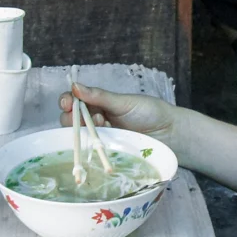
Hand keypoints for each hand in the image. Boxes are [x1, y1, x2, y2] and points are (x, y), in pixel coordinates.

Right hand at [59, 83, 178, 144]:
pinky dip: (93, 143)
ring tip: (104, 124)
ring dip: (86, 128)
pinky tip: (104, 138)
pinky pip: (92, 149)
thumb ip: (100, 96)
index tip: (68, 103)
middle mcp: (96, 118)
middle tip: (92, 116)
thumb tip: (75, 86)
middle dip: (73, 117)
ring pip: (80, 134)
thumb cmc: (149, 112)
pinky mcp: (107, 150)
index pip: (74, 100)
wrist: (169, 133)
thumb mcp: (124, 102)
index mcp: (99, 102)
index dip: (67, 101)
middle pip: (71, 119)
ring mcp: (101, 136)